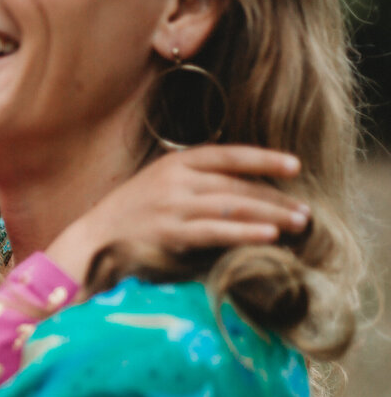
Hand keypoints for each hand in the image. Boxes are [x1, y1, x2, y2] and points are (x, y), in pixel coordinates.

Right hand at [46, 145, 308, 282]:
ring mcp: (171, 206)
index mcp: (174, 163)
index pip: (227, 155)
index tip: (294, 165)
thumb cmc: (130, 217)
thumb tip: (241, 189)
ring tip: (298, 224)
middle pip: (236, 184)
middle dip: (274, 196)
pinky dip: (245, 232)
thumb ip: (193, 182)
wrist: (92, 241)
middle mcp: (174, 180)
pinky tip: (268, 237)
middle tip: (305, 209)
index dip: (263, 158)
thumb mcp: (158, 186)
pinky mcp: (169, 233)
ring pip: (232, 206)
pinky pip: (215, 230)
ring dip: (269, 214)